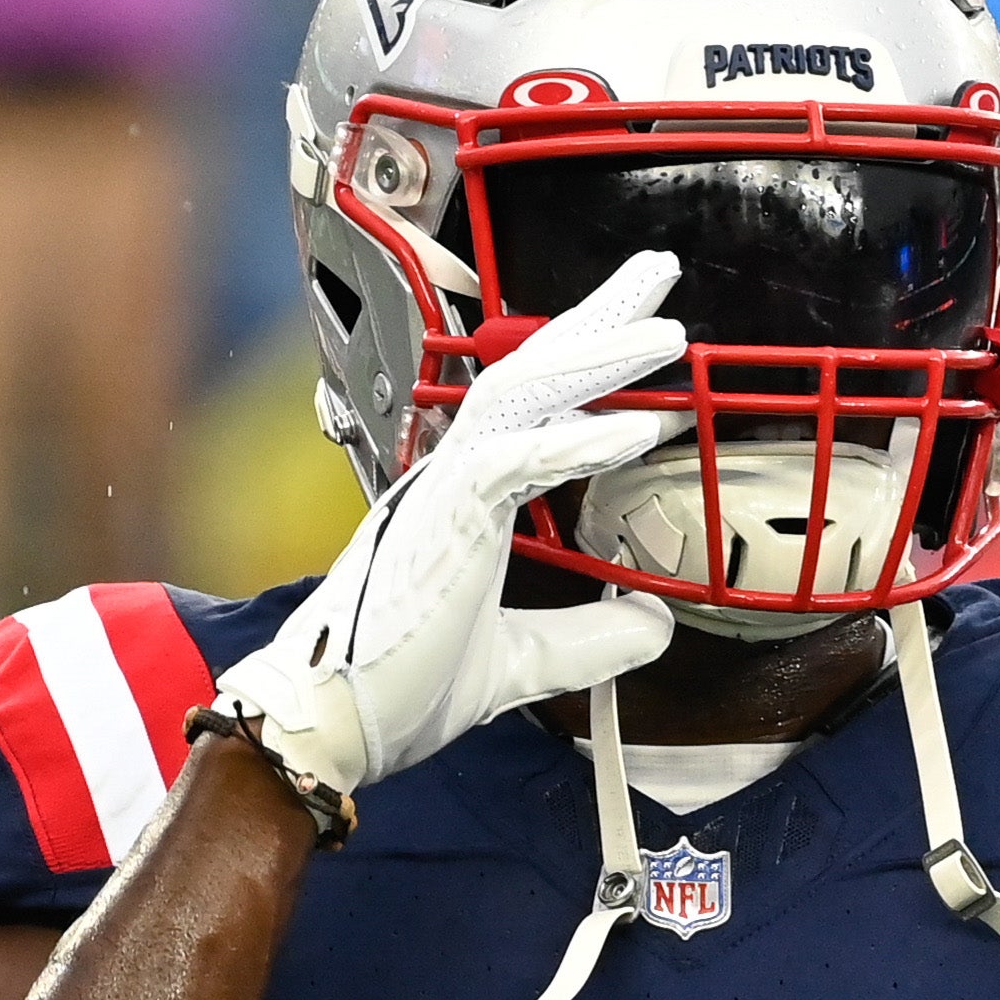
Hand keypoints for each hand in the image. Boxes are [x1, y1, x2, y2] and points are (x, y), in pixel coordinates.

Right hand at [221, 250, 686, 790]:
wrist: (332, 726)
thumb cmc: (399, 690)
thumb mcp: (524, 664)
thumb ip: (590, 638)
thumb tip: (655, 621)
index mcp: (464, 500)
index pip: (536, 409)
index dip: (595, 369)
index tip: (655, 353)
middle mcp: (451, 479)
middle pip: (531, 372)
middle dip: (599, 318)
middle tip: (659, 273)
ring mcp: (442, 491)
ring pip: (522, 393)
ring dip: (598, 357)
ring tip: (667, 335)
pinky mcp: (441, 519)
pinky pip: (514, 461)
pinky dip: (578, 439)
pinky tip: (639, 426)